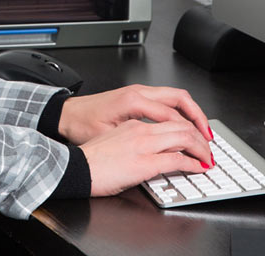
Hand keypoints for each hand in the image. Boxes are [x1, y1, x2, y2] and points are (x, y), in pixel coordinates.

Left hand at [58, 84, 212, 144]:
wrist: (66, 114)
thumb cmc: (82, 125)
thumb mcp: (111, 138)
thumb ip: (140, 144)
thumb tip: (168, 155)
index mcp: (133, 102)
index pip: (174, 116)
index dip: (192, 135)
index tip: (202, 151)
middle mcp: (137, 92)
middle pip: (180, 98)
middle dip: (199, 118)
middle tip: (208, 139)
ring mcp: (137, 91)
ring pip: (174, 96)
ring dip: (190, 113)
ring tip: (201, 133)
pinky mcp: (135, 96)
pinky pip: (164, 99)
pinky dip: (178, 110)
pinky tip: (182, 125)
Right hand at [80, 118, 213, 195]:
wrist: (78, 167)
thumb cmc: (92, 157)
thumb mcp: (114, 139)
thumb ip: (134, 139)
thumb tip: (152, 148)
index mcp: (132, 123)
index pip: (169, 118)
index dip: (188, 127)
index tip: (195, 137)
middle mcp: (140, 130)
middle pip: (181, 125)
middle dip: (200, 136)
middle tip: (207, 148)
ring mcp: (143, 145)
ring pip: (183, 137)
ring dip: (200, 149)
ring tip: (206, 158)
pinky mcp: (144, 163)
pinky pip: (177, 159)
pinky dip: (192, 163)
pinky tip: (197, 168)